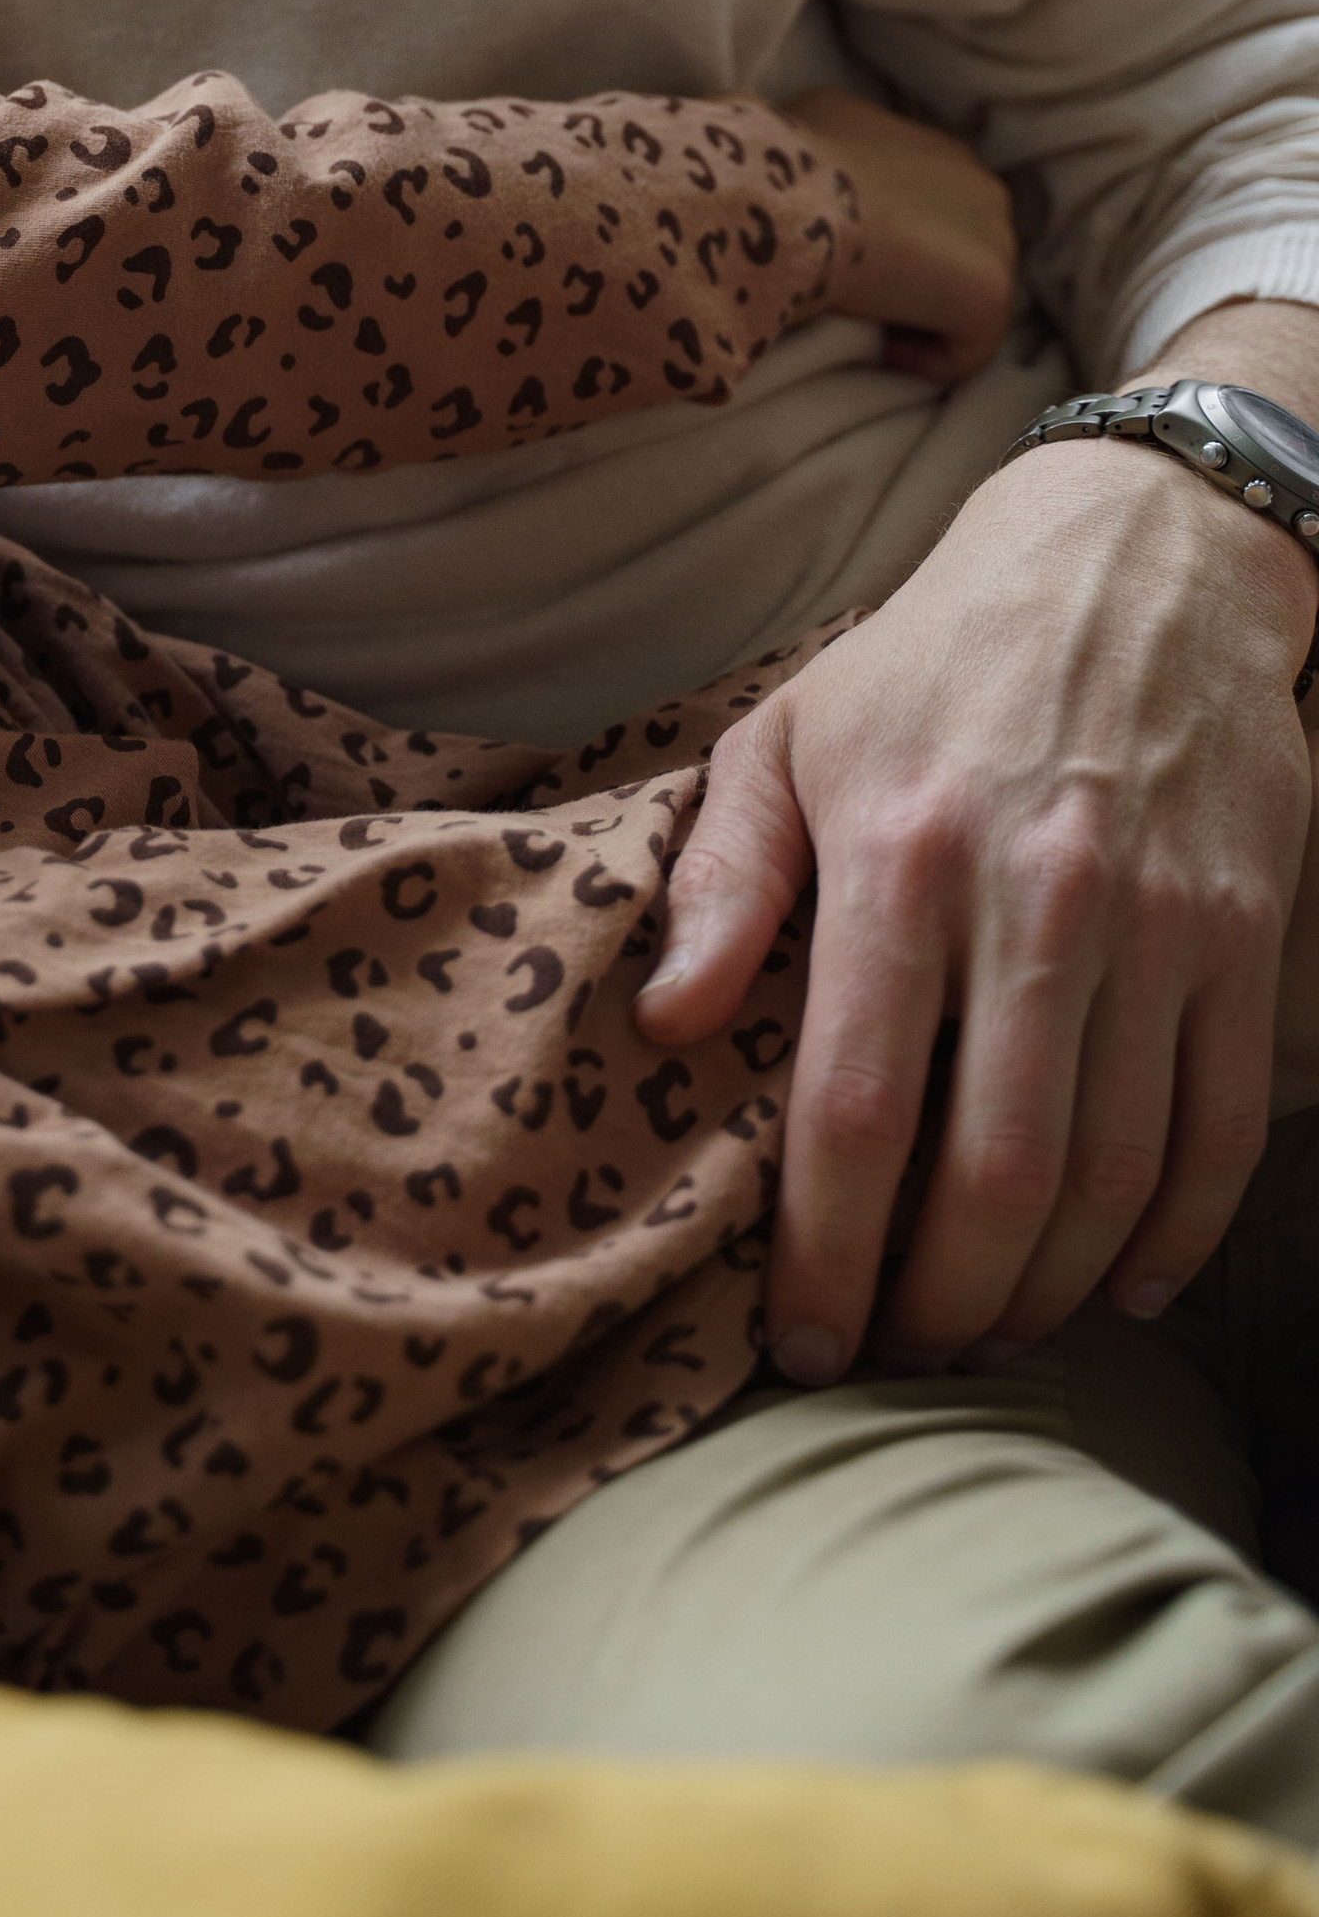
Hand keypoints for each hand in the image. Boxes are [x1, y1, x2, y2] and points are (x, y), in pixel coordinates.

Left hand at [638, 310, 1318, 1380]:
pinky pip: (1219, 1128)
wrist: (1137, 558)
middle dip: (939, 1303)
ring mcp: (1158, 925)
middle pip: (993, 1175)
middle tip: (897, 1357)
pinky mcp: (1248, 936)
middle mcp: (1036, 901)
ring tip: (989, 1332)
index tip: (799, 1338)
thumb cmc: (933, 659)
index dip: (824, 1252)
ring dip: (1048, 1289)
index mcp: (899, 857)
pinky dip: (1178, 1233)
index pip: (854, 1108)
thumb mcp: (790, 733)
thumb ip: (725, 879)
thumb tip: (668, 1023)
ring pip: (1112, 1173)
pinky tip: (1122, 1281)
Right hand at [793, 85, 1016, 384]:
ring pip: (965, 304)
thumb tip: (819, 159)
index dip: (897, 247)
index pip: (936, 213)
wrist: (794, 204)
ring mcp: (996, 241)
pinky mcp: (991, 293)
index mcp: (945, 154)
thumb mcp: (814, 124)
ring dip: (919, 322)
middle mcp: (984, 188)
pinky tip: (881, 352)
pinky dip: (925, 360)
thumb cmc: (789, 169)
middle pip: (958, 257)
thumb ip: (842, 141)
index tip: (849, 267)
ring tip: (867, 330)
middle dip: (915, 284)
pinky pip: (966, 349)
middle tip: (859, 302)